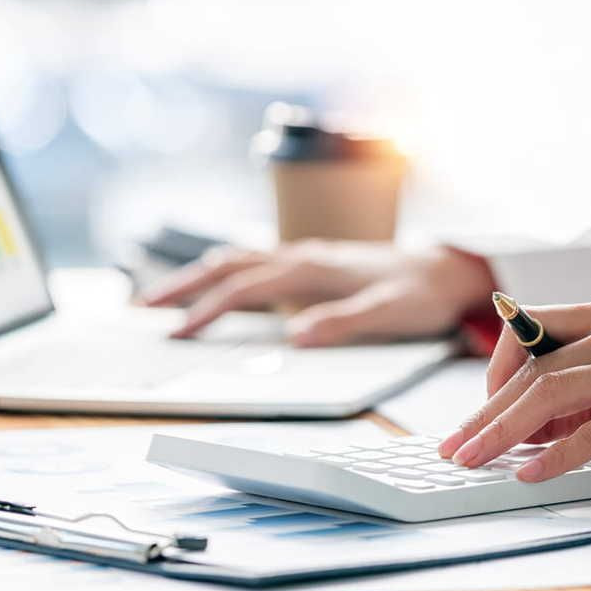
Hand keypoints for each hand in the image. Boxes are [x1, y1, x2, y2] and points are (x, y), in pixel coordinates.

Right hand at [139, 240, 493, 344]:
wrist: (448, 266)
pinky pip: (251, 263)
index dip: (208, 308)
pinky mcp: (307, 263)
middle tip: (142, 309)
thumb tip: (295, 335)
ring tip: (161, 299)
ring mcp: (301, 256)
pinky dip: (220, 273)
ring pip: (234, 259)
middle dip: (181, 285)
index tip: (178, 333)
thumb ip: (343, 322)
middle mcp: (300, 255)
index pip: (245, 286)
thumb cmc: (420, 291)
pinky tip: (211, 286)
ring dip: (195, 277)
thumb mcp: (390, 312)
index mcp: (311, 266)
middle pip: (225, 264)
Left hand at [438, 301, 590, 487]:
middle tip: (454, 446)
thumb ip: (566, 400)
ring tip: (474, 458)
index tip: (478, 412)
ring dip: (503, 431)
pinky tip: (528, 472)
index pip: (525, 329)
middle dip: (486, 412)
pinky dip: (554, 454)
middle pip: (533, 369)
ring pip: (552, 393)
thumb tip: (506, 427)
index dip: (494, 372)